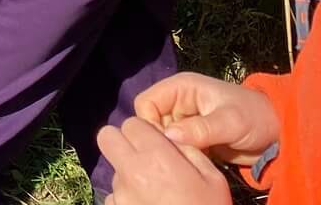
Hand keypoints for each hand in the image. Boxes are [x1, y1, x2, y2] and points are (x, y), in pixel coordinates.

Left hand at [97, 118, 231, 204]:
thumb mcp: (213, 179)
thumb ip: (189, 151)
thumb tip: (171, 140)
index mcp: (156, 157)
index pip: (132, 123)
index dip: (144, 131)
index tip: (155, 143)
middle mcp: (131, 173)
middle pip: (107, 137)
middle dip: (122, 142)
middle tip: (141, 157)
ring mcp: (120, 197)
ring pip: (113, 170)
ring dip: (127, 174)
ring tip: (153, 194)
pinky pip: (115, 198)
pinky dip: (127, 200)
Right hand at [131, 73, 279, 169]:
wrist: (276, 132)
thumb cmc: (254, 117)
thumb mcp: (230, 122)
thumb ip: (201, 128)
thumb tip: (169, 135)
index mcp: (181, 88)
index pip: (146, 102)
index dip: (149, 123)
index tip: (165, 143)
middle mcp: (178, 102)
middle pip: (151, 122)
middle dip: (161, 140)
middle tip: (179, 156)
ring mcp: (185, 121)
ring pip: (162, 137)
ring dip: (172, 150)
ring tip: (188, 160)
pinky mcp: (192, 138)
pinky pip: (175, 148)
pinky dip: (180, 157)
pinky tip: (192, 164)